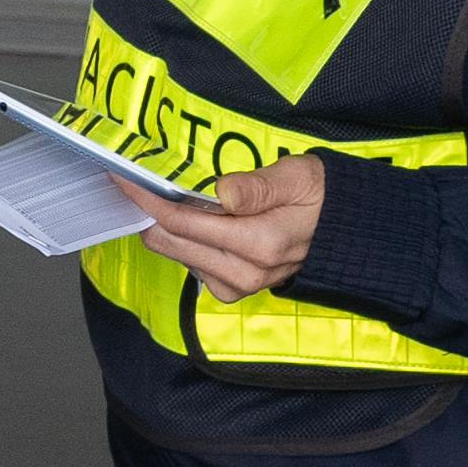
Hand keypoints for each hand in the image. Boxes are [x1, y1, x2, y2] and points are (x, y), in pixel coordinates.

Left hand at [117, 153, 325, 302]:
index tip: (121, 177)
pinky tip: (183, 219)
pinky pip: (190, 264)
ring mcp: (237, 285)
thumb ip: (258, 186)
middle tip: (130, 181)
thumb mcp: (297, 178)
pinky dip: (179, 240)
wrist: (346, 232)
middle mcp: (243, 272)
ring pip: (176, 254)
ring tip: (155, 195)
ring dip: (160, 226)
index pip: (181, 222)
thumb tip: (223, 191)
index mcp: (258, 244)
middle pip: (168, 242)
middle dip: (145, 212)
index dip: (145, 199)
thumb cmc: (321, 198)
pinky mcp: (232, 289)